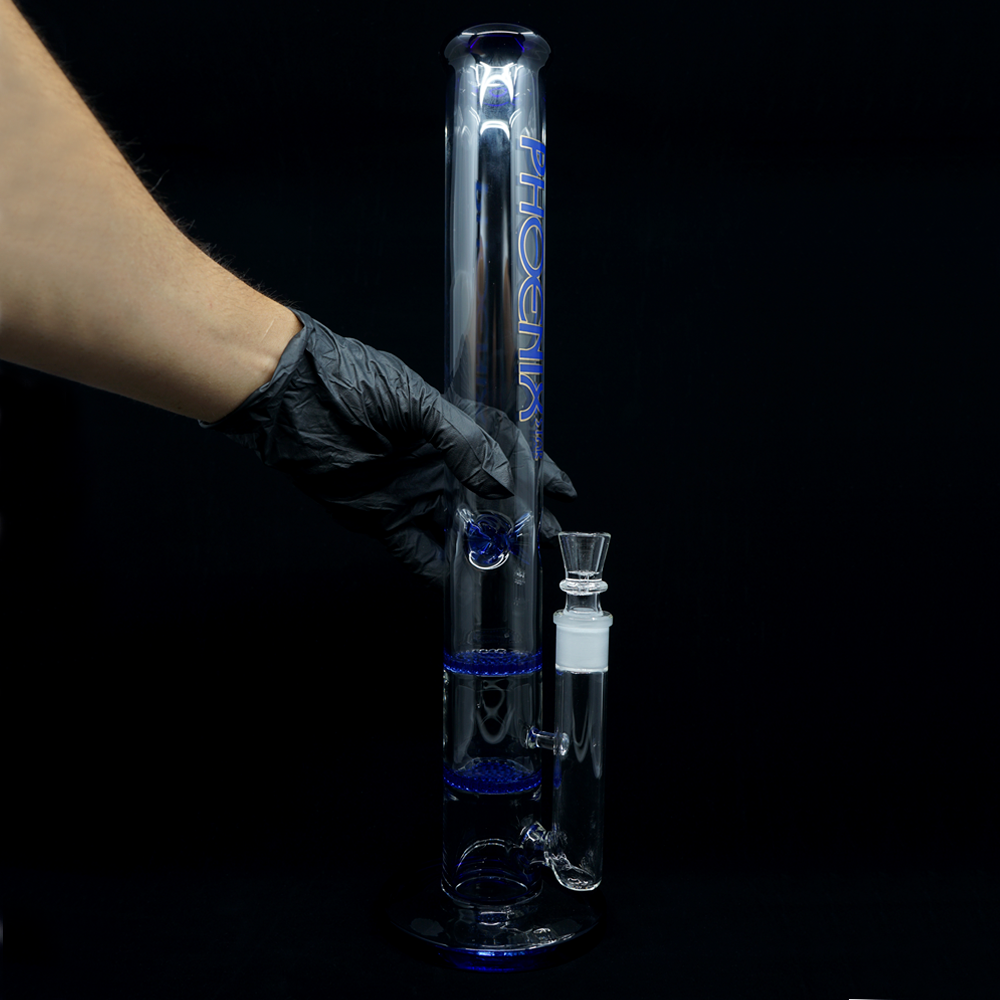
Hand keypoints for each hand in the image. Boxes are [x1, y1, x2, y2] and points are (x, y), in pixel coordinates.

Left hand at [201, 310, 575, 583]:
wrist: (294, 397)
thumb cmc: (353, 382)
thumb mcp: (416, 402)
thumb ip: (461, 441)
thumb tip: (500, 483)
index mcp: (449, 428)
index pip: (504, 454)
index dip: (535, 471)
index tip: (564, 490)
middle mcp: (435, 464)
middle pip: (487, 499)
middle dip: (518, 518)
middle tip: (545, 537)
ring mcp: (410, 493)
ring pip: (459, 529)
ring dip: (486, 547)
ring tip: (515, 564)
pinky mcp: (381, 518)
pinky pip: (416, 552)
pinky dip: (438, 569)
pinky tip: (461, 581)